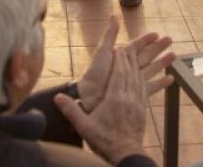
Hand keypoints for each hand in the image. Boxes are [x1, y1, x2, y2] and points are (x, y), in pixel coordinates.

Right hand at [54, 44, 147, 164]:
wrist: (126, 154)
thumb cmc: (104, 141)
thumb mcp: (84, 127)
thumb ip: (71, 111)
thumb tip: (57, 97)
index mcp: (115, 98)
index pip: (118, 73)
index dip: (118, 60)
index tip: (118, 48)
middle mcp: (129, 97)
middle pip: (130, 72)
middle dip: (128, 58)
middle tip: (126, 47)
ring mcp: (138, 103)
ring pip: (139, 79)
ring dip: (137, 66)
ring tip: (135, 56)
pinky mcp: (142, 109)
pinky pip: (145, 89)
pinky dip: (143, 79)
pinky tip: (142, 76)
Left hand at [78, 16, 175, 112]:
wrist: (90, 98)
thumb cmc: (95, 74)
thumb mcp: (103, 52)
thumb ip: (110, 34)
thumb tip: (114, 15)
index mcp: (120, 56)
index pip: (136, 45)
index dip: (146, 39)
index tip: (156, 33)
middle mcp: (127, 67)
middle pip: (146, 55)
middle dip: (158, 48)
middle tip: (170, 39)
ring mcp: (131, 80)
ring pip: (151, 69)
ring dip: (162, 62)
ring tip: (174, 55)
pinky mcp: (135, 93)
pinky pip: (151, 87)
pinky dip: (161, 83)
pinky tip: (171, 79)